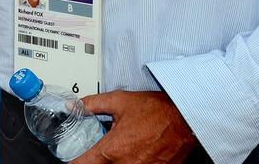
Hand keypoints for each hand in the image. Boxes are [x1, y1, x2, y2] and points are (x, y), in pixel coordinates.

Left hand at [70, 90, 197, 163]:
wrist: (186, 119)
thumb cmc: (157, 111)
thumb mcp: (120, 101)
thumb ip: (93, 104)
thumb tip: (74, 107)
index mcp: (112, 150)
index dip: (74, 161)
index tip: (73, 157)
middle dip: (97, 160)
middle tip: (100, 151)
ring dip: (115, 162)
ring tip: (122, 151)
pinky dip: (132, 163)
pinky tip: (136, 153)